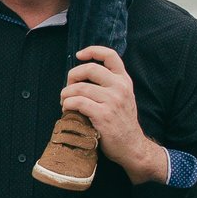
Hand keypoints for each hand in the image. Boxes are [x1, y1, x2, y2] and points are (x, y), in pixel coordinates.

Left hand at [61, 43, 158, 179]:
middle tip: (67, 88)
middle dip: (72, 76)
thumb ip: (109, 84)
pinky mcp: (103, 115)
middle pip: (90, 69)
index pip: (110, 55)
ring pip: (80, 87)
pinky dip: (67, 104)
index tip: (79, 55)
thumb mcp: (122, 98)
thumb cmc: (121, 123)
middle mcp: (120, 87)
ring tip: (64, 102)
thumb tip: (82, 74)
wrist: (132, 147)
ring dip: (66, 94)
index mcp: (124, 81)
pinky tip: (66, 109)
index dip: (92, 51)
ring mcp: (113, 101)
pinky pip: (78, 102)